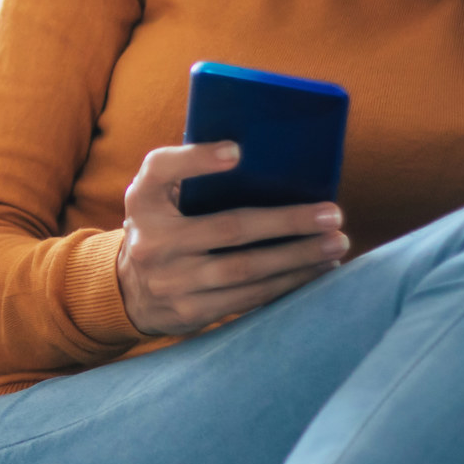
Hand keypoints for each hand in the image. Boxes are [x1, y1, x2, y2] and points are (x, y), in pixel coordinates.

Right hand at [114, 143, 348, 338]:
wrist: (128, 291)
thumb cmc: (159, 227)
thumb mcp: (156, 196)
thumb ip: (188, 174)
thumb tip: (256, 157)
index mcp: (143, 200)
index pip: (162, 169)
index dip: (198, 160)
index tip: (238, 152)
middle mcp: (152, 241)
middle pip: (230, 229)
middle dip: (287, 222)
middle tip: (333, 215)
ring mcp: (171, 281)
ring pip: (246, 270)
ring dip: (298, 258)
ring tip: (335, 245)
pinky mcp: (190, 311)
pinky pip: (248, 299)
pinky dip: (286, 285)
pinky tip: (315, 273)